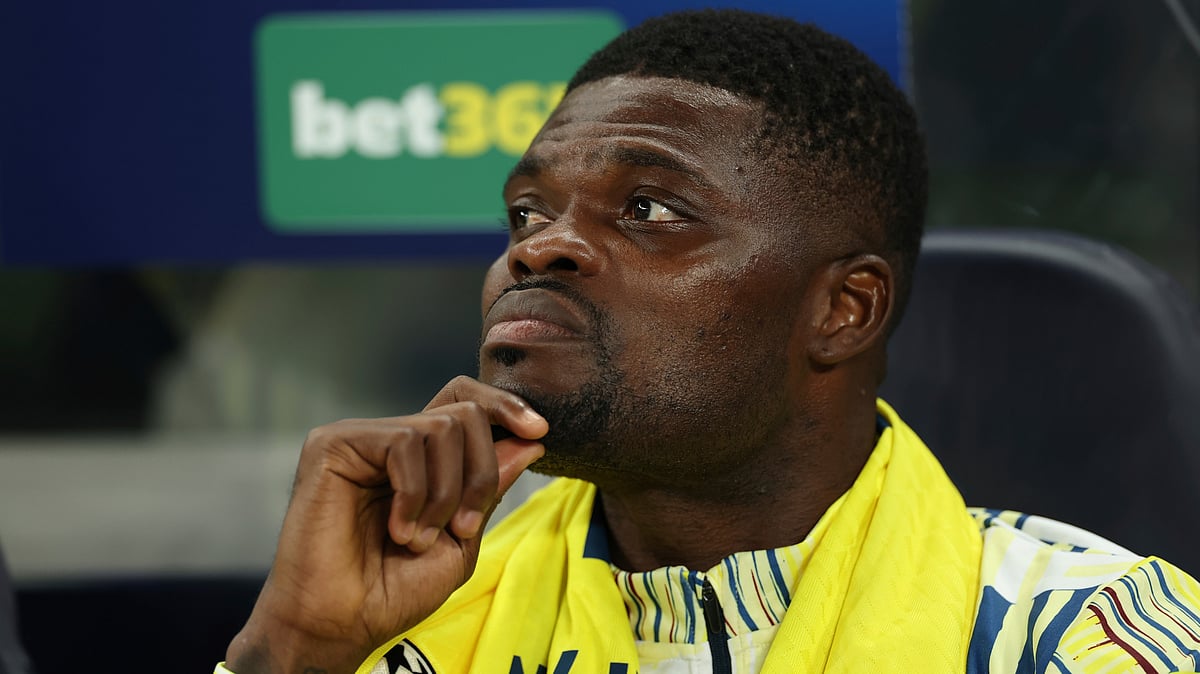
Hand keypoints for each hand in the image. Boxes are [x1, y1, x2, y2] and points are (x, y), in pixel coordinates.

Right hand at [226, 376, 547, 673]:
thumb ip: (492, 486)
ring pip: (443, 426)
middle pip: (465, 411)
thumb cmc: (393, 591)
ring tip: (418, 538)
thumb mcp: (462, 538)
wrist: (344, 625)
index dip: (505, 406)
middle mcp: (391, 440)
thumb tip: (533, 438)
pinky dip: (416, 493)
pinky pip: (405, 441)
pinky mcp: (334, 444)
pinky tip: (399, 528)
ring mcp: (362, 438)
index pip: (465, 402)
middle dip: (481, 472)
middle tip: (461, 526)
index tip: (540, 432)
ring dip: (446, 493)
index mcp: (421, 459)